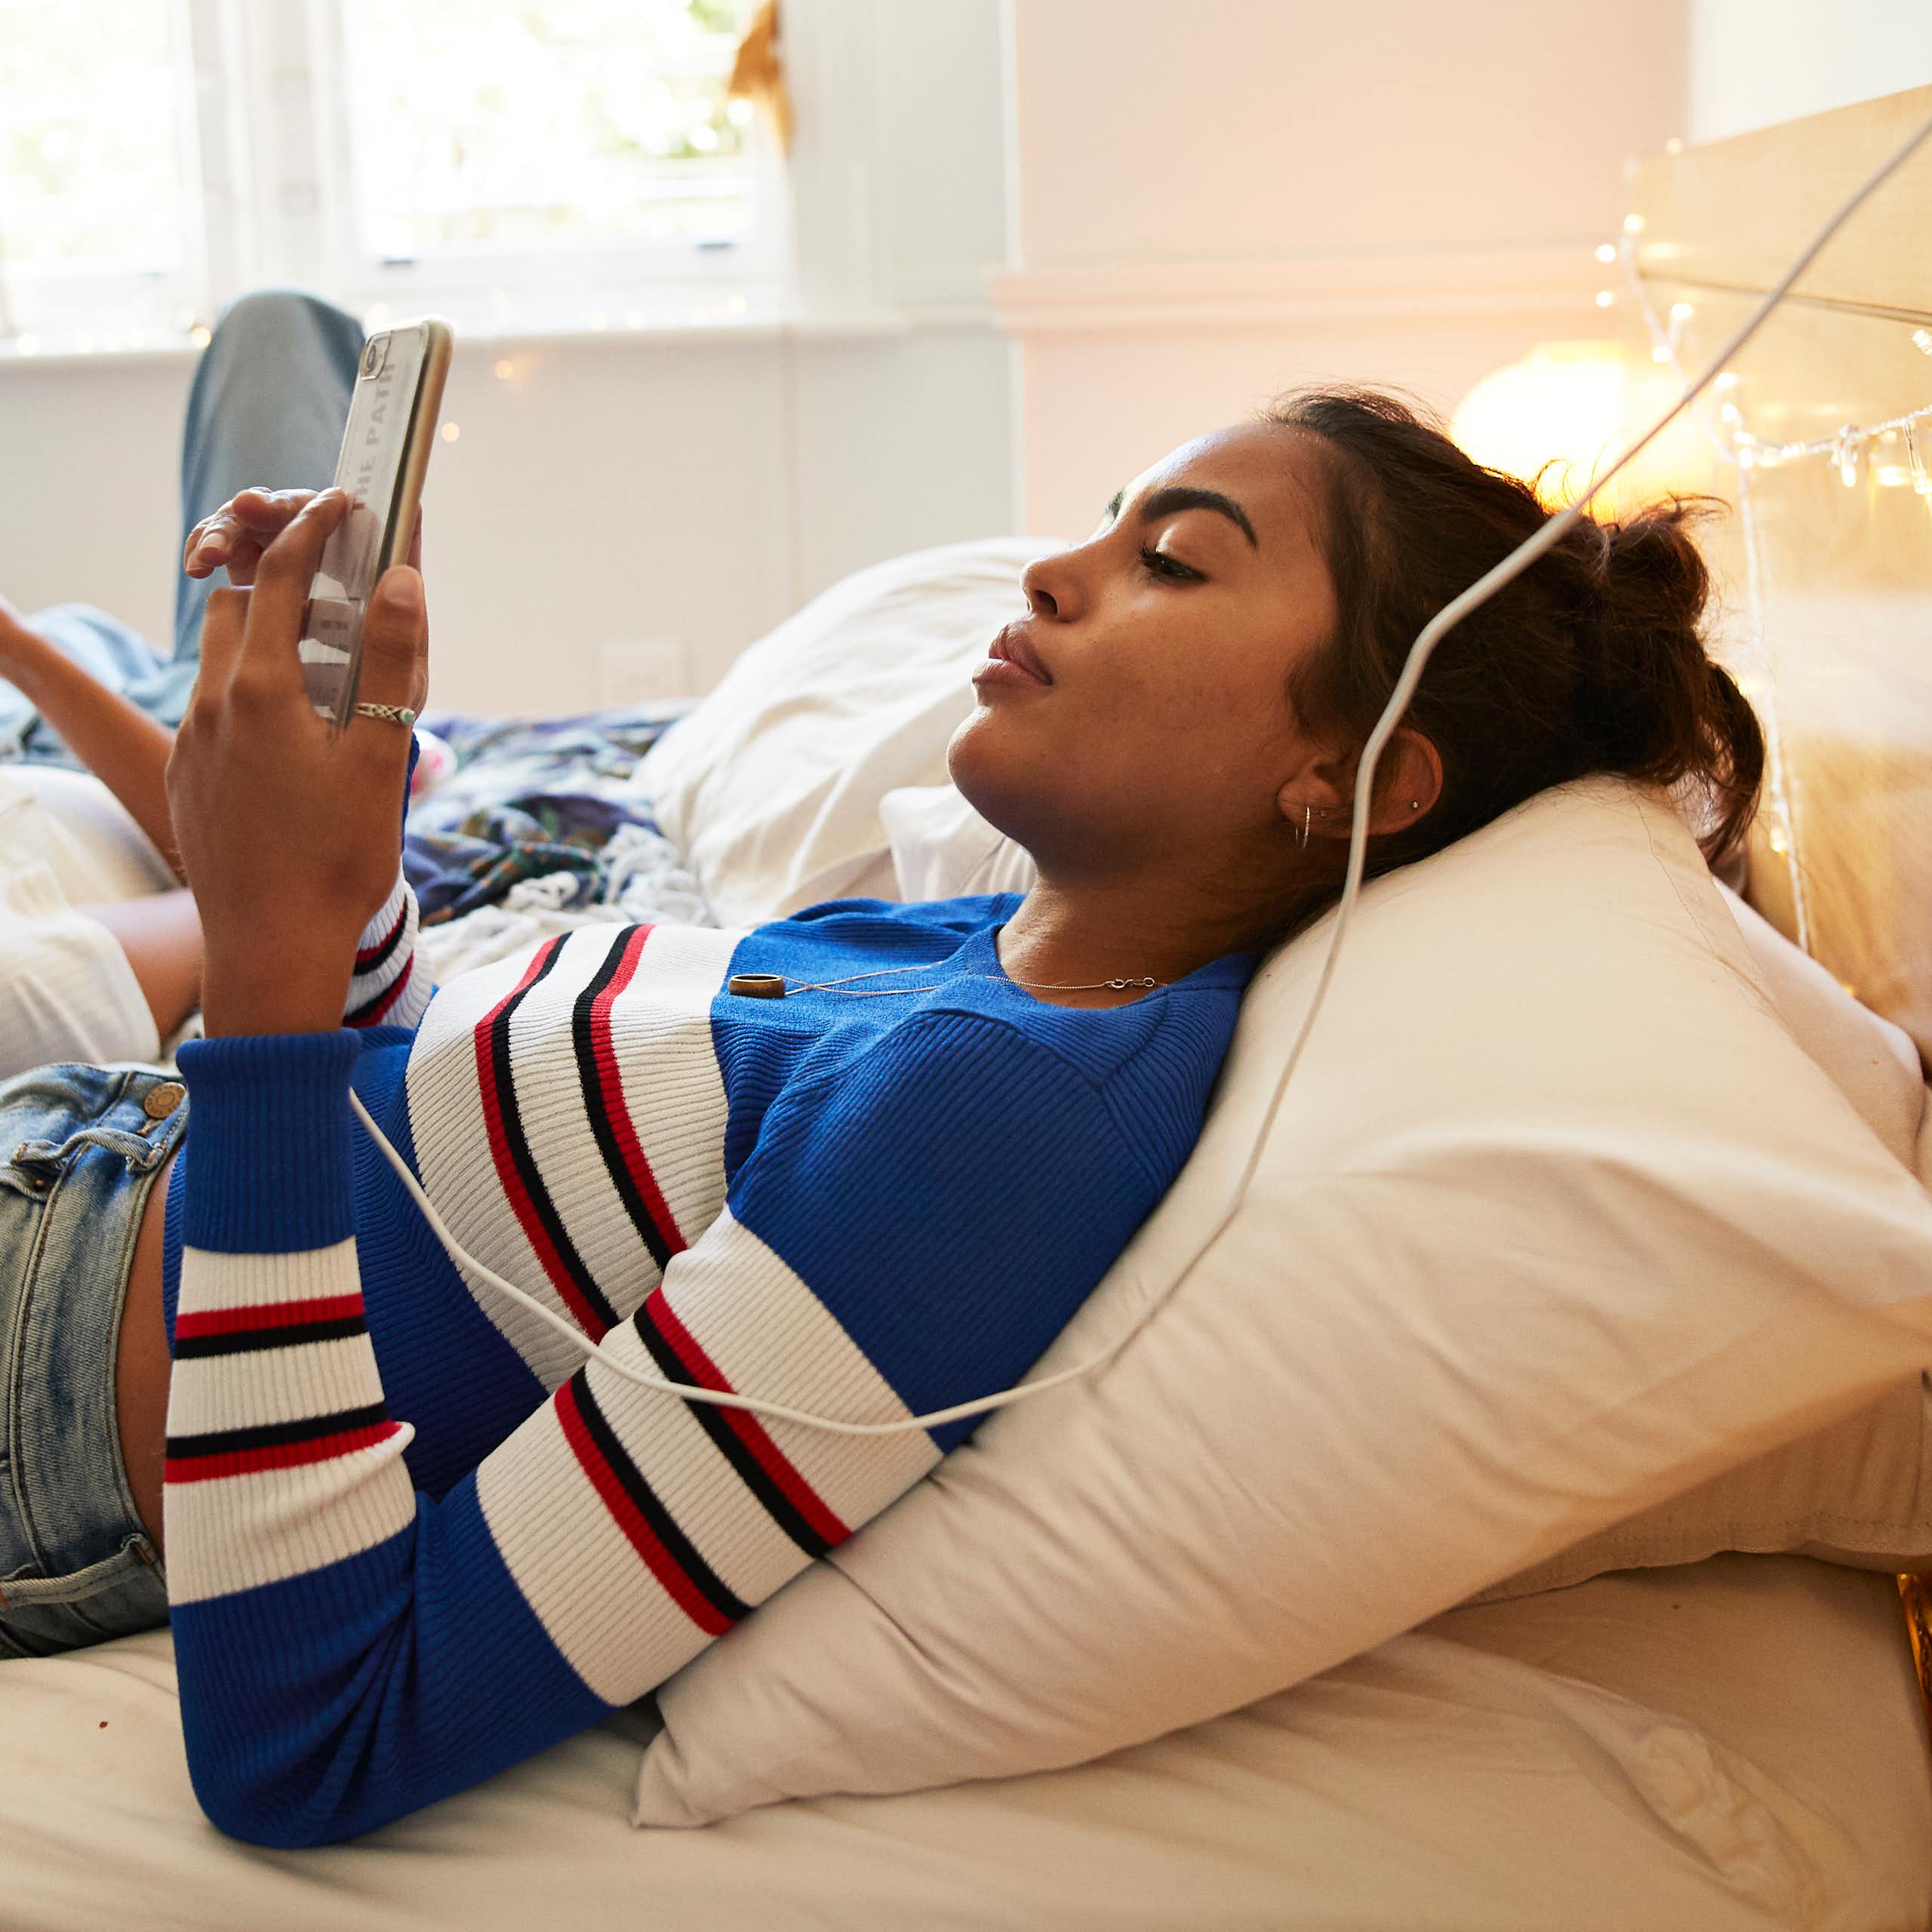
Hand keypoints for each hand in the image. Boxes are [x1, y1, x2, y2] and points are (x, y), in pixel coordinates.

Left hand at [166, 489, 428, 1036]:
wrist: (271, 946)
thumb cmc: (335, 860)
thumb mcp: (381, 758)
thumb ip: (388, 662)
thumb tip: (400, 578)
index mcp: (263, 689)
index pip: (280, 576)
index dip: (313, 528)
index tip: (344, 503)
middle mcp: (214, 704)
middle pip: (239, 604)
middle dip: (282, 577)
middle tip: (338, 582)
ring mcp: (195, 742)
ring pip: (220, 657)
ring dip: (263, 636)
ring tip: (319, 661)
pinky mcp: (190, 778)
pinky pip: (213, 708)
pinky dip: (250, 690)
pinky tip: (292, 732)